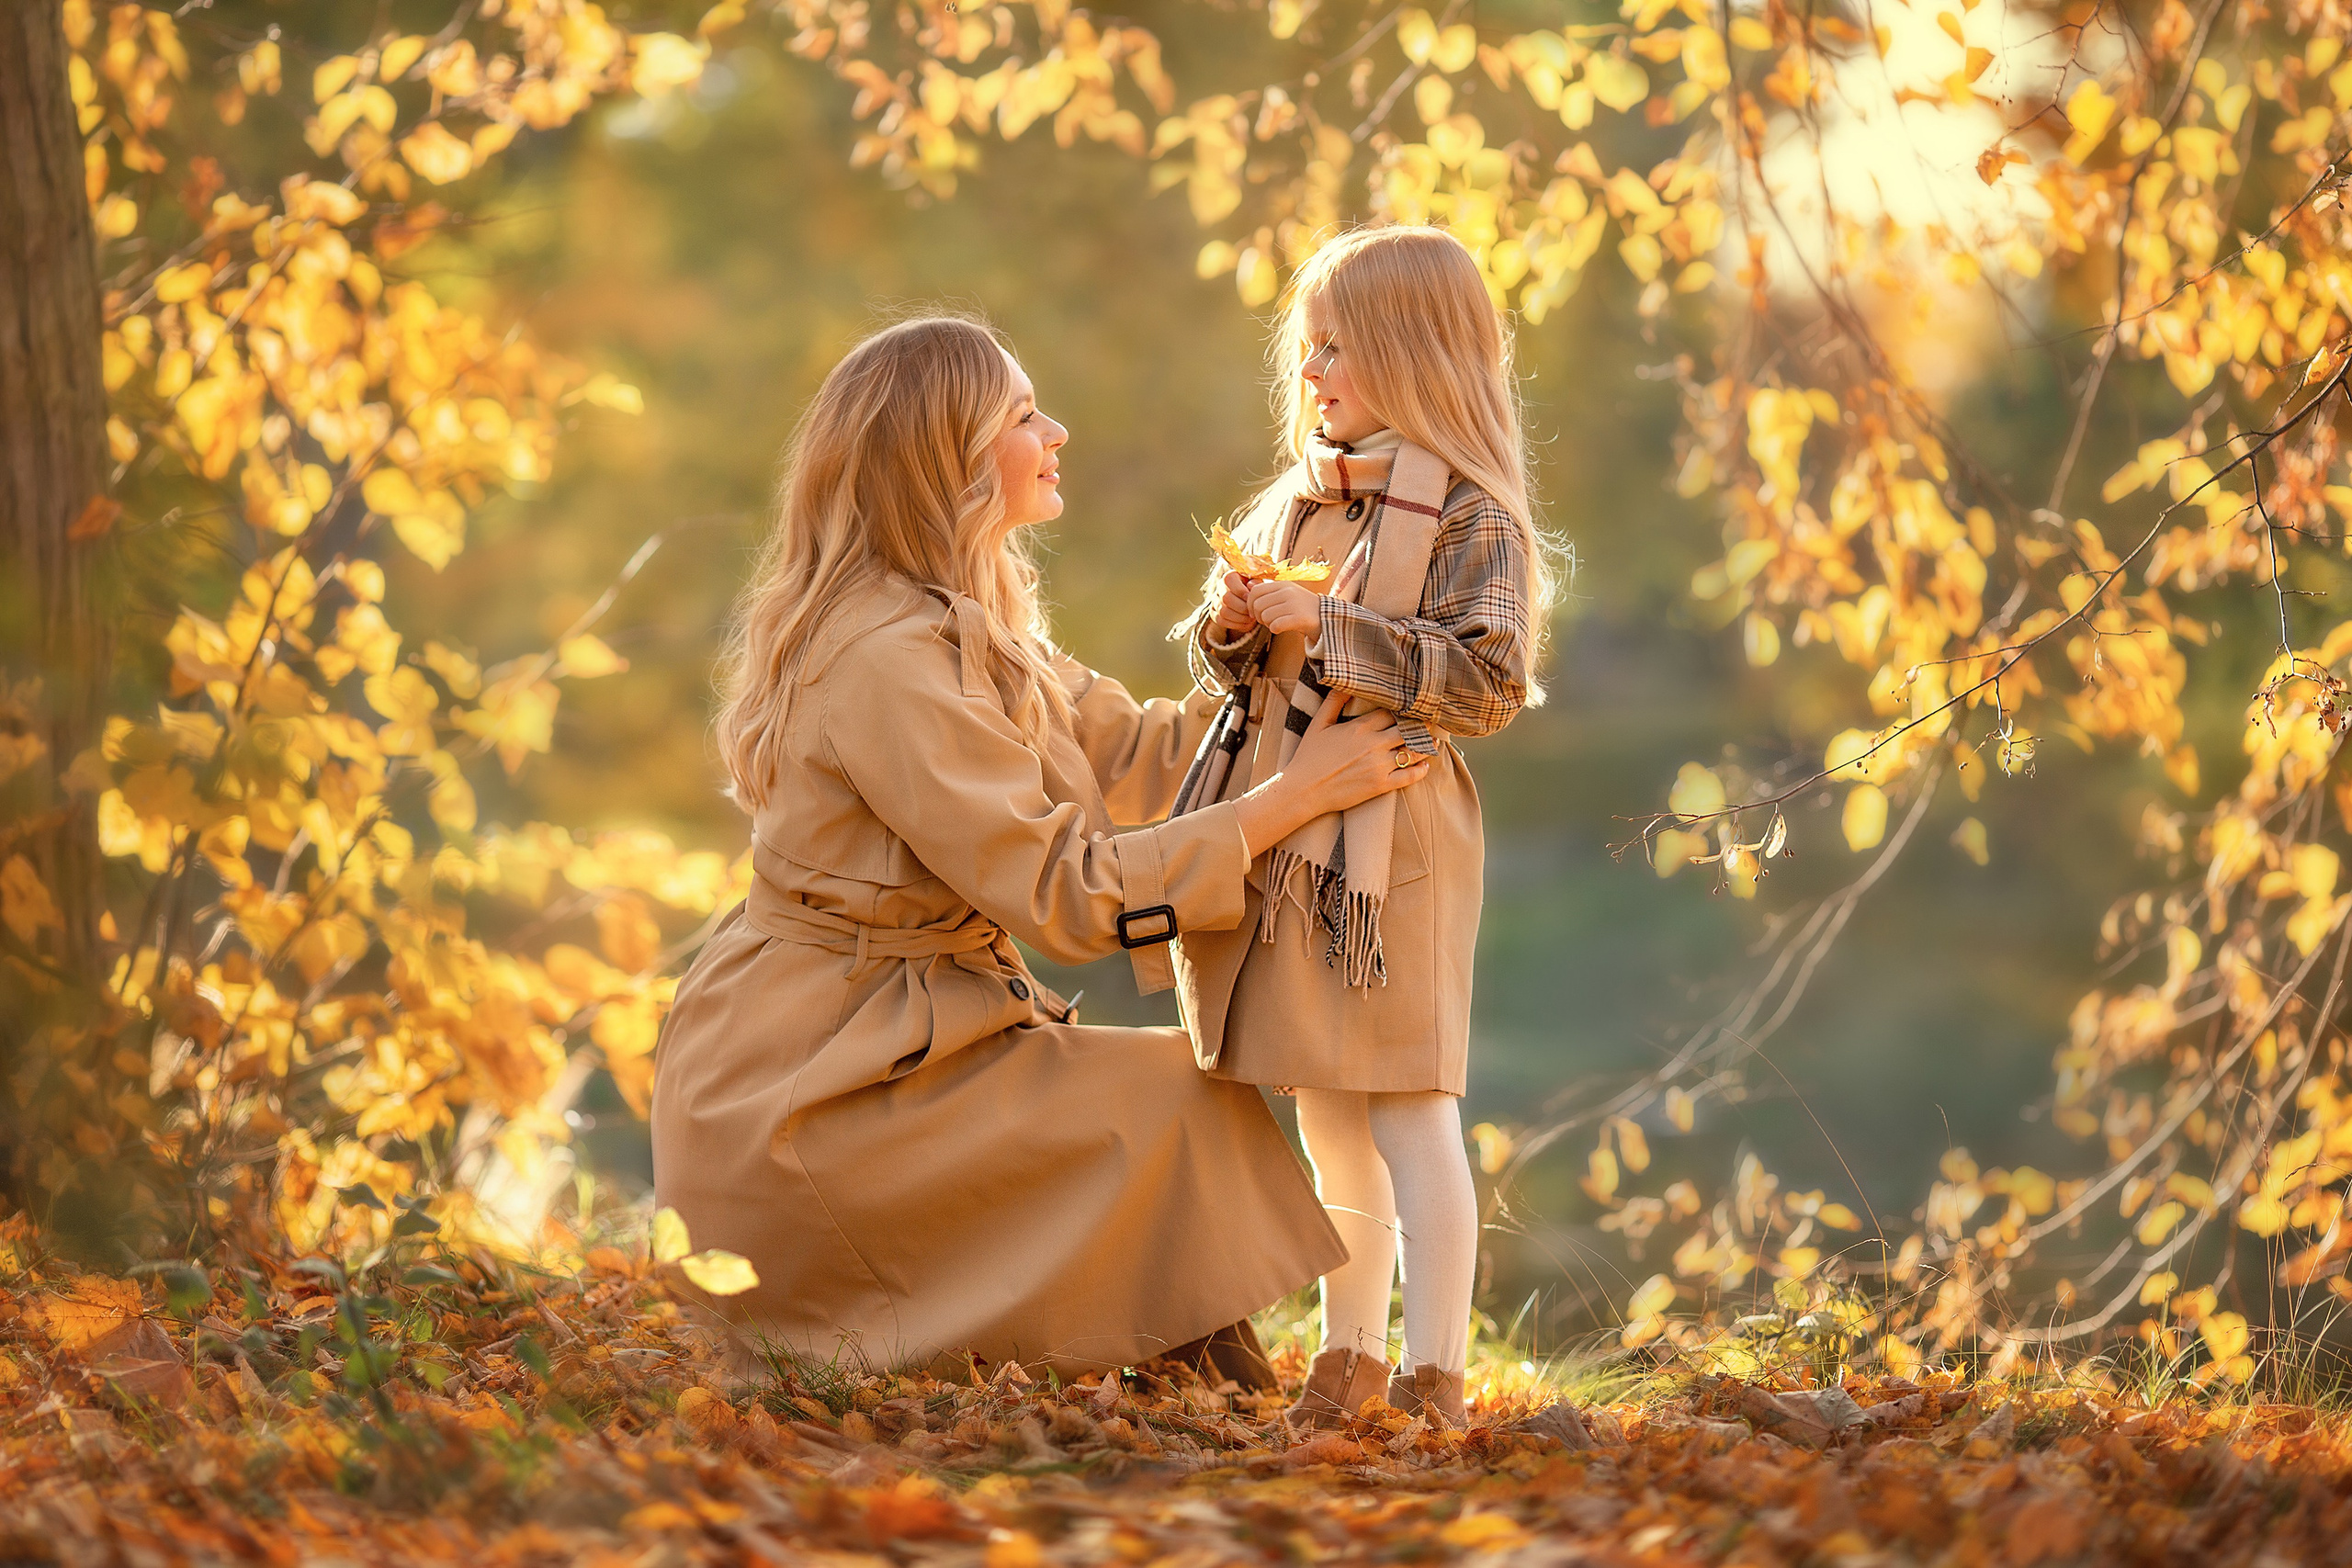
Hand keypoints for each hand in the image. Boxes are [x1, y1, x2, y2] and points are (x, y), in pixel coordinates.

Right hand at [1213, 570, 1255, 633]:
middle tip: (1253, 613)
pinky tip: (1246, 624)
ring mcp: (1215, 600)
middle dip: (1242, 608)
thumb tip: (1251, 587)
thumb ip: (1256, 583)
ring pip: (1223, 611)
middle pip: (1226, 598)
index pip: (1230, 581)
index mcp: (1230, 576)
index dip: (1242, 591)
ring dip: (1240, 618)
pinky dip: (1235, 625)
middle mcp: (1219, 587)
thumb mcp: (1257, 583)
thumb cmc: (1253, 589)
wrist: (1245, 599)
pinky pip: (1221, 621)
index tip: (1252, 599)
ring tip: (1251, 619)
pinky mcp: (1214, 613)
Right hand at [1232, 703, 1430, 852]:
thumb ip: (1334, 701)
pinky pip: (1410, 776)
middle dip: (1420, 726)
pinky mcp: (1381, 785)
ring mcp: (1379, 765)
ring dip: (1425, 746)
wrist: (1304, 790)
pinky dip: (1421, 770)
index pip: (1392, 712)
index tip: (1412, 708)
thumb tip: (1345, 682)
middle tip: (1429, 723)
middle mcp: (1374, 744)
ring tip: (1431, 742)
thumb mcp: (1319, 723)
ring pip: (1413, 752)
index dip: (1403, 709)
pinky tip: (1425, 766)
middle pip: (1408, 730)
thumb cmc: (1309, 756)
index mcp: (1360, 727)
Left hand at [1247, 578, 1321, 637]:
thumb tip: (1249, 585)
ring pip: (1265, 616)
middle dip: (1258, 616)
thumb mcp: (1286, 593)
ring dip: (1267, 624)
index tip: (1255, 612)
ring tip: (1275, 623)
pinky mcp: (1299, 618)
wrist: (1325, 616)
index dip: (1250, 604)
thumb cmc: (1301, 606)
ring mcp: (1294, 604)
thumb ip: (1269, 589)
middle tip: (1266, 620)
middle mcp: (1288, 592)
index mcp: (1283, 584)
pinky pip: (1275, 626)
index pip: (1255, 591)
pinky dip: (1274, 629)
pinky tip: (1280, 628)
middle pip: (1258, 605)